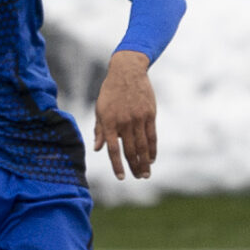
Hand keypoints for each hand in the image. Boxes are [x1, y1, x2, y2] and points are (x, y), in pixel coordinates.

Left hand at [92, 51, 157, 178]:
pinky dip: (152, 149)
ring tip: (146, 173)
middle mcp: (124, 122)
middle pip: (130, 150)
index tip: (121, 177)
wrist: (127, 71)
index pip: (113, 149)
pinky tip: (151, 158)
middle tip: (138, 178)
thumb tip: (97, 149)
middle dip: (134, 167)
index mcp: (109, 122)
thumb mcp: (100, 109)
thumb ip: (99, 130)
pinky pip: (152, 136)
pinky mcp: (150, 114)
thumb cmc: (111, 91)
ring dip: (144, 162)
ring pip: (142, 146)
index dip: (117, 165)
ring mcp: (138, 118)